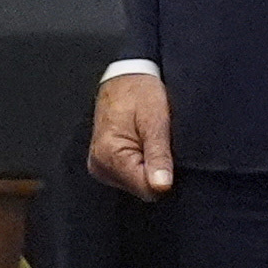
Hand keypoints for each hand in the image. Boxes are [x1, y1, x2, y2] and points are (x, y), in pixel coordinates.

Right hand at [86, 70, 173, 197]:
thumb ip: (158, 156)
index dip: (164, 175)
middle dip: (156, 170)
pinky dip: (142, 164)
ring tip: (148, 140)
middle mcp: (100, 166)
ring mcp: (101, 167)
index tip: (167, 153)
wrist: (125, 77)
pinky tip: (142, 145)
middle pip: (142, 189)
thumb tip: (162, 186)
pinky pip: (132, 176)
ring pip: (138, 184)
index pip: (147, 190)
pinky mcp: (106, 165)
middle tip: (156, 142)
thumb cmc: (139, 92)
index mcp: (108, 156)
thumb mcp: (155, 120)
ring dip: (149, 166)